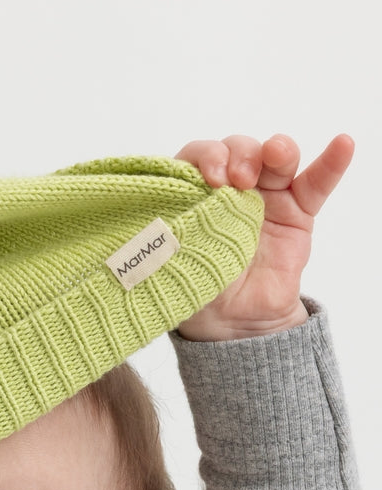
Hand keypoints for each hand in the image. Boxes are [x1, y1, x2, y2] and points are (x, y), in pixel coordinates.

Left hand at [175, 133, 354, 340]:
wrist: (233, 324)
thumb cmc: (198, 287)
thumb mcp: (177, 260)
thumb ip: (175, 232)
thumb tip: (166, 215)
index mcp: (194, 193)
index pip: (196, 158)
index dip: (203, 157)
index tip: (209, 176)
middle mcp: (229, 188)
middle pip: (237, 150)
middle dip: (239, 155)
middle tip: (237, 180)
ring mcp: (266, 196)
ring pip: (275, 158)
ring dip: (277, 150)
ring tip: (276, 156)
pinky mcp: (297, 212)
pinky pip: (317, 182)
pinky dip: (331, 163)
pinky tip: (343, 145)